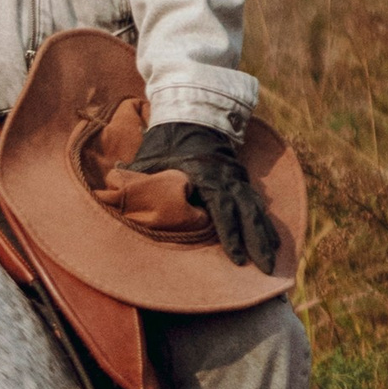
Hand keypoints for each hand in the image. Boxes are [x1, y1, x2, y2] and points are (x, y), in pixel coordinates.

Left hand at [128, 120, 279, 271]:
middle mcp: (228, 179)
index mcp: (207, 175)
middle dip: (257, 243)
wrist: (191, 118)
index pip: (222, 208)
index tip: (235, 258)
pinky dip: (267, 225)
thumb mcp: (149, 159)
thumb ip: (135, 178)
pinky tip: (274, 245)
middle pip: (247, 214)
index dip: (230, 233)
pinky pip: (258, 206)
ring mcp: (238, 180)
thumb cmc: (166, 143)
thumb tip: (113, 192)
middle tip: (265, 271)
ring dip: (265, 238)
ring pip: (256, 212)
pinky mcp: (242, 182)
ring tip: (272, 264)